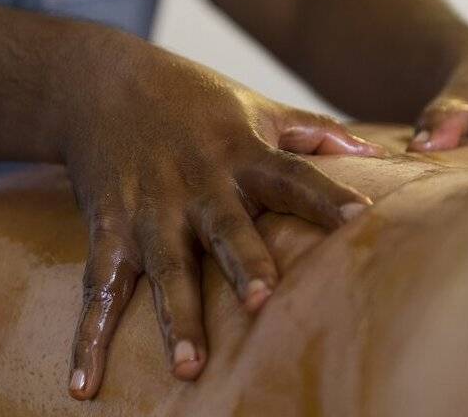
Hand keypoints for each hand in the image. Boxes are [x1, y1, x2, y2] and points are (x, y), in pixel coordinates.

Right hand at [63, 43, 384, 399]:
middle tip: (260, 304)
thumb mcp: (254, 104)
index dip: (325, 196)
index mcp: (240, 153)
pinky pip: (99, 284)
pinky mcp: (107, 226)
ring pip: (165, 267)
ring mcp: (148, 208)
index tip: (363, 217)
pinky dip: (89, 335)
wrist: (101, 82)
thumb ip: (314, 129)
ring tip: (189, 368)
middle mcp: (196, 183)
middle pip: (225, 227)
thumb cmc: (191, 98)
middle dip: (242, 264)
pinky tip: (86, 384)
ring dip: (176, 316)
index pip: (291, 175)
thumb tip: (381, 151)